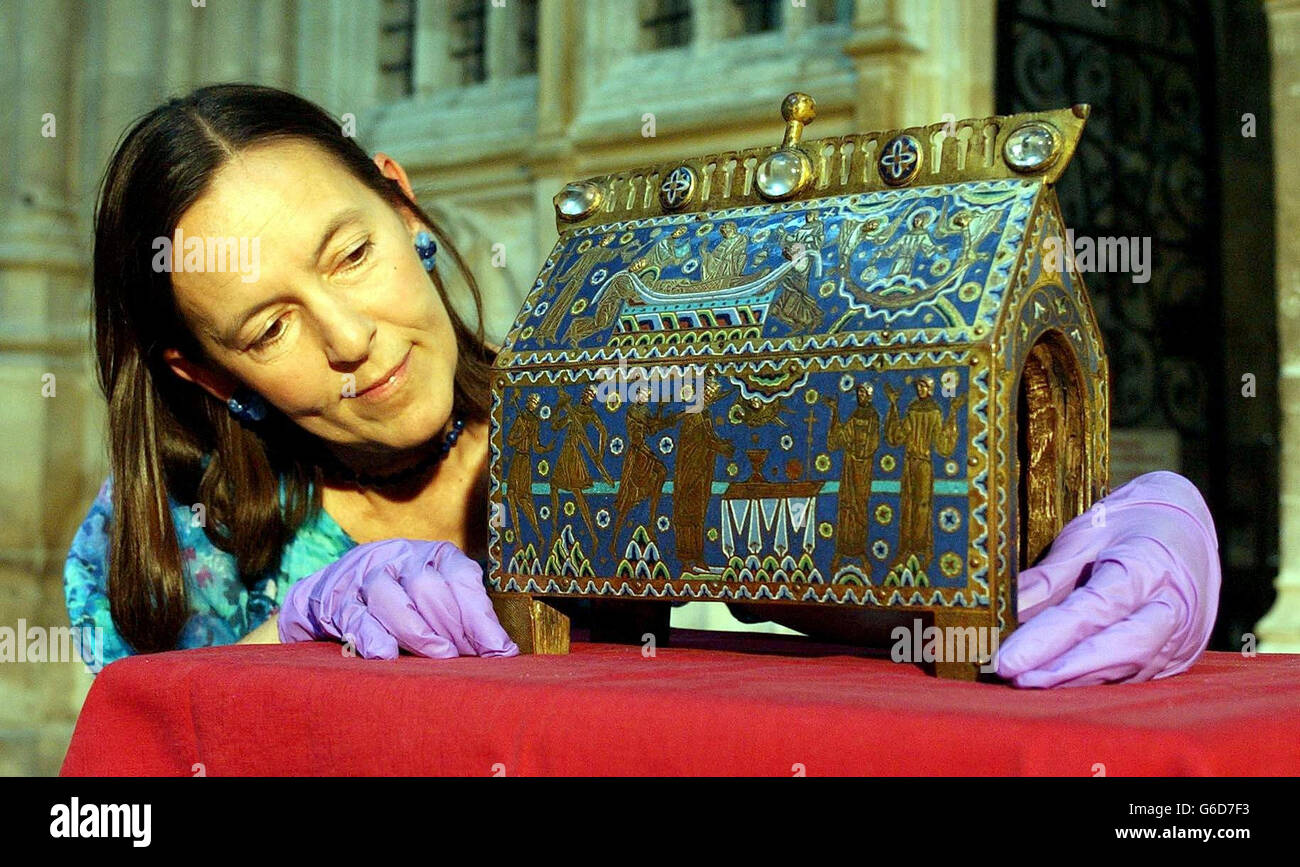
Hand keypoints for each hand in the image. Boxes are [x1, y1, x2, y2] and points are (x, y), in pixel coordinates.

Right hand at [277, 538, 519, 659]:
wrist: (326, 597)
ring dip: (417, 630)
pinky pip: (355, 615)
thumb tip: (502, 652)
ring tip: (439, 658)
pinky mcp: (335, 600)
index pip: (461, 577)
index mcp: (431, 555)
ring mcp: (364, 576)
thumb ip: (463, 620)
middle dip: (451, 626)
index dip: (481, 617)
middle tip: (465, 659)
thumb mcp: (432, 602)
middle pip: (428, 586)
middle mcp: (398, 557)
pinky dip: (372, 636)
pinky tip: (387, 656)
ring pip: (389, 595)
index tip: (498, 651)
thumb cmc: (396, 604)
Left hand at [995, 471, 1219, 687]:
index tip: (1007, 660)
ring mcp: (1181, 635)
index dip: (1048, 639)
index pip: (1095, 609)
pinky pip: (1133, 675)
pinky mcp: (1178, 655)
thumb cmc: (1130, 524)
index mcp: (1149, 567)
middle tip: (1014, 678)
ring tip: (1025, 683)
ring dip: (1075, 681)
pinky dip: (1093, 681)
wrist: (1188, 524)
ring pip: (1128, 669)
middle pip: (1121, 649)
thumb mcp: (1087, 533)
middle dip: (1065, 670)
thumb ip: (1050, 575)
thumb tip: (1006, 608)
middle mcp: (1172, 607)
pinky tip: (1057, 684)